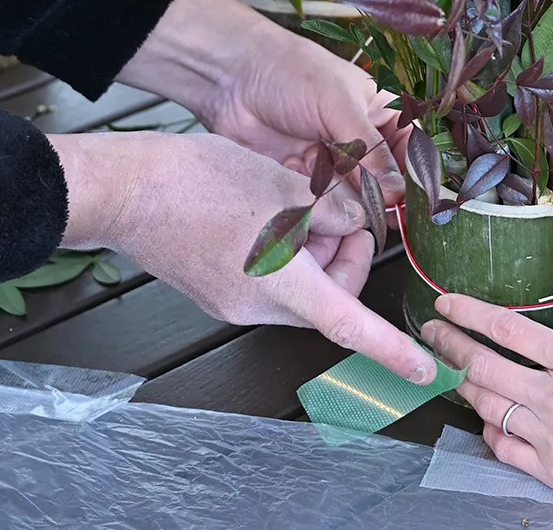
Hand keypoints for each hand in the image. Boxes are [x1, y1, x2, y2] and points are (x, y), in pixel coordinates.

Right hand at [50, 130, 435, 381]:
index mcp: (279, 283)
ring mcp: (232, 298)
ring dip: (316, 246)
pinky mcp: (215, 286)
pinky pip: (269, 276)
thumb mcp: (283, 184)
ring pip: (300, 283)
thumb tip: (352, 222)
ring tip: (301, 197)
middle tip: (343, 211)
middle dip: (347, 255)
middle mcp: (256, 304)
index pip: (348, 324)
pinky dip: (287, 247)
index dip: (391, 349)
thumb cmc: (199, 182)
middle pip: (328, 295)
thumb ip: (330, 209)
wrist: (128, 189)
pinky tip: (274, 205)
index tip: (424, 370)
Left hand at [119, 0, 406, 203]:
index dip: (414, 179)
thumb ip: (368, 150)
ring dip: (345, 205)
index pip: (410, 153)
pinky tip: (309, 196)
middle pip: (383, 185)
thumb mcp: (337, 105)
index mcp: (379, 115)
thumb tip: (398, 193)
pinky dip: (317, 209)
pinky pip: (320, 208)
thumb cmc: (291, 73)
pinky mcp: (301, 185)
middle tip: (371, 209)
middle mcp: (358, 145)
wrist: (231, 80)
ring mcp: (330, 166)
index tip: (414, 205)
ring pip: (351, 201)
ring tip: (333, 198)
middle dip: (378, 199)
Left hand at [422, 288, 552, 513]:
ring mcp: (550, 438)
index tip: (447, 304)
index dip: (470, 314)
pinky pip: (505, 450)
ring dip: (465, 386)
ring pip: (489, 408)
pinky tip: (487, 422)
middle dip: (451, 347)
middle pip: (486, 367)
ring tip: (452, 372)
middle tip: (432, 334)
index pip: (509, 330)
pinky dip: (490, 433)